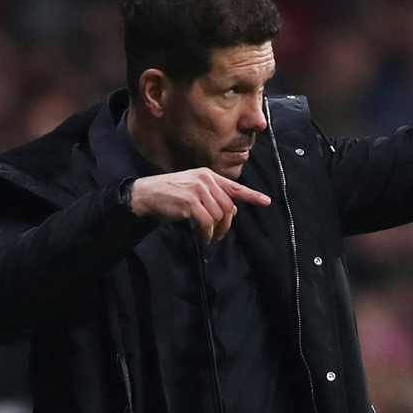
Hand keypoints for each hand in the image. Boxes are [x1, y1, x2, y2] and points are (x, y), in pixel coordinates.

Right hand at [130, 168, 270, 242]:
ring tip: (206, 237)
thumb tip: (233, 211)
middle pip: (228, 206)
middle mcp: (205, 180)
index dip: (251, 195)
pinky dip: (206, 233)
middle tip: (218, 236)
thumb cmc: (171, 196)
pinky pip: (207, 222)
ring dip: (215, 231)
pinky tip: (200, 237)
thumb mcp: (195, 193)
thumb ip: (214, 199)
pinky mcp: (190, 201)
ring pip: (219, 215)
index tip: (266, 201)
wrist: (146, 195)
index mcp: (208, 175)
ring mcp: (198, 189)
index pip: (234, 187)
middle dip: (226, 225)